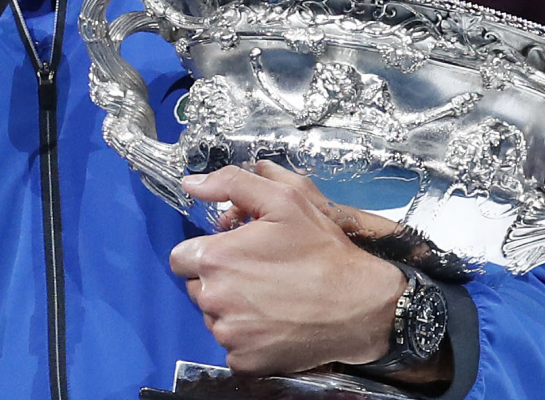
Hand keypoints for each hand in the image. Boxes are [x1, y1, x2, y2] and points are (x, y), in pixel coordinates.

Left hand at [168, 162, 406, 375]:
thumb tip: (191, 183)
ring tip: (269, 299)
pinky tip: (274, 324)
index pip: (181, 257)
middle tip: (256, 275)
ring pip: (212, 317)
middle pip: (196, 287)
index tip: (232, 255)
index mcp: (215, 258)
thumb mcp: (285, 200)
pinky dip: (246, 339)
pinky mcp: (244, 361)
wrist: (363, 306)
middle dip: (217, 280)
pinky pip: (231, 348)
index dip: (206, 253)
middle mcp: (213, 298)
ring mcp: (228, 334)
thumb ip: (232, 184)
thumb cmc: (323, 252)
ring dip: (230, 309)